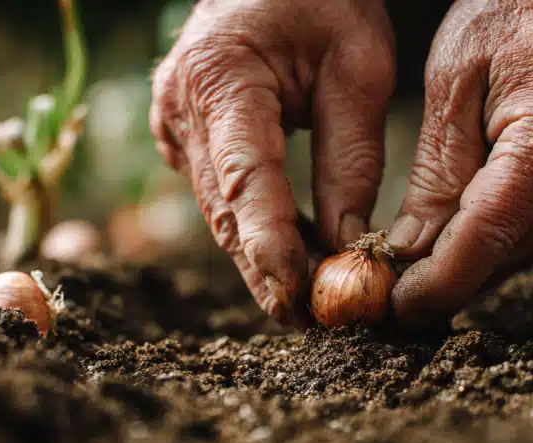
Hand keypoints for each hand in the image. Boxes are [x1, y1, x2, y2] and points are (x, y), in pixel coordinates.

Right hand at [150, 0, 395, 321]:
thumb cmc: (324, 1)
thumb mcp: (359, 67)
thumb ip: (351, 159)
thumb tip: (347, 246)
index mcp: (221, 75)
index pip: (245, 178)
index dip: (269, 244)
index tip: (299, 297)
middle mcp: (181, 105)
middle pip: (224, 209)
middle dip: (266, 270)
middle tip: (311, 321)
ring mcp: (173, 123)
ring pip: (218, 211)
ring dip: (261, 257)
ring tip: (310, 301)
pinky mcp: (183, 137)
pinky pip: (219, 196)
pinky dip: (254, 228)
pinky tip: (292, 256)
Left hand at [388, 0, 532, 321]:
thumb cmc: (516, 16)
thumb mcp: (453, 83)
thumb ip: (435, 175)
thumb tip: (410, 253)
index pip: (484, 239)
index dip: (434, 285)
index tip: (391, 310)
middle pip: (500, 258)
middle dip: (439, 278)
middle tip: (383, 288)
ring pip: (516, 256)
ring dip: (464, 262)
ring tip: (410, 262)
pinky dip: (492, 241)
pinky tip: (455, 233)